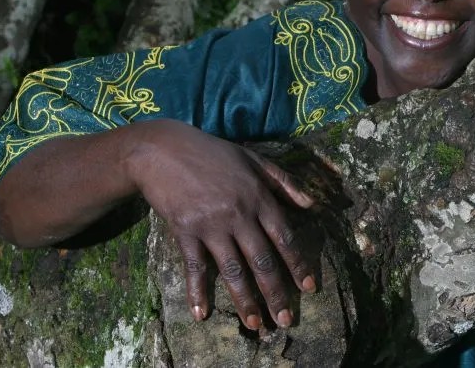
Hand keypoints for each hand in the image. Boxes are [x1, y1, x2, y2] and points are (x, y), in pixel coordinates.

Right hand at [126, 120, 315, 329]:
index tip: (309, 288)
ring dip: (245, 300)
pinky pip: (195, 266)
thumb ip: (284, 181)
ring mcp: (212, 224)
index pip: (285, 237)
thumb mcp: (254, 159)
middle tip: (285, 320)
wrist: (163, 149)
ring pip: (233, 270)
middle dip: (276, 293)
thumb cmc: (212, 153)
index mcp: (259, 196)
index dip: (299, 265)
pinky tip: (202, 314)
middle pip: (262, 260)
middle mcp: (239, 214)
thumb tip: (311, 204)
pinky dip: (198, 291)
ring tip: (255, 325)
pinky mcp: (185, 231)